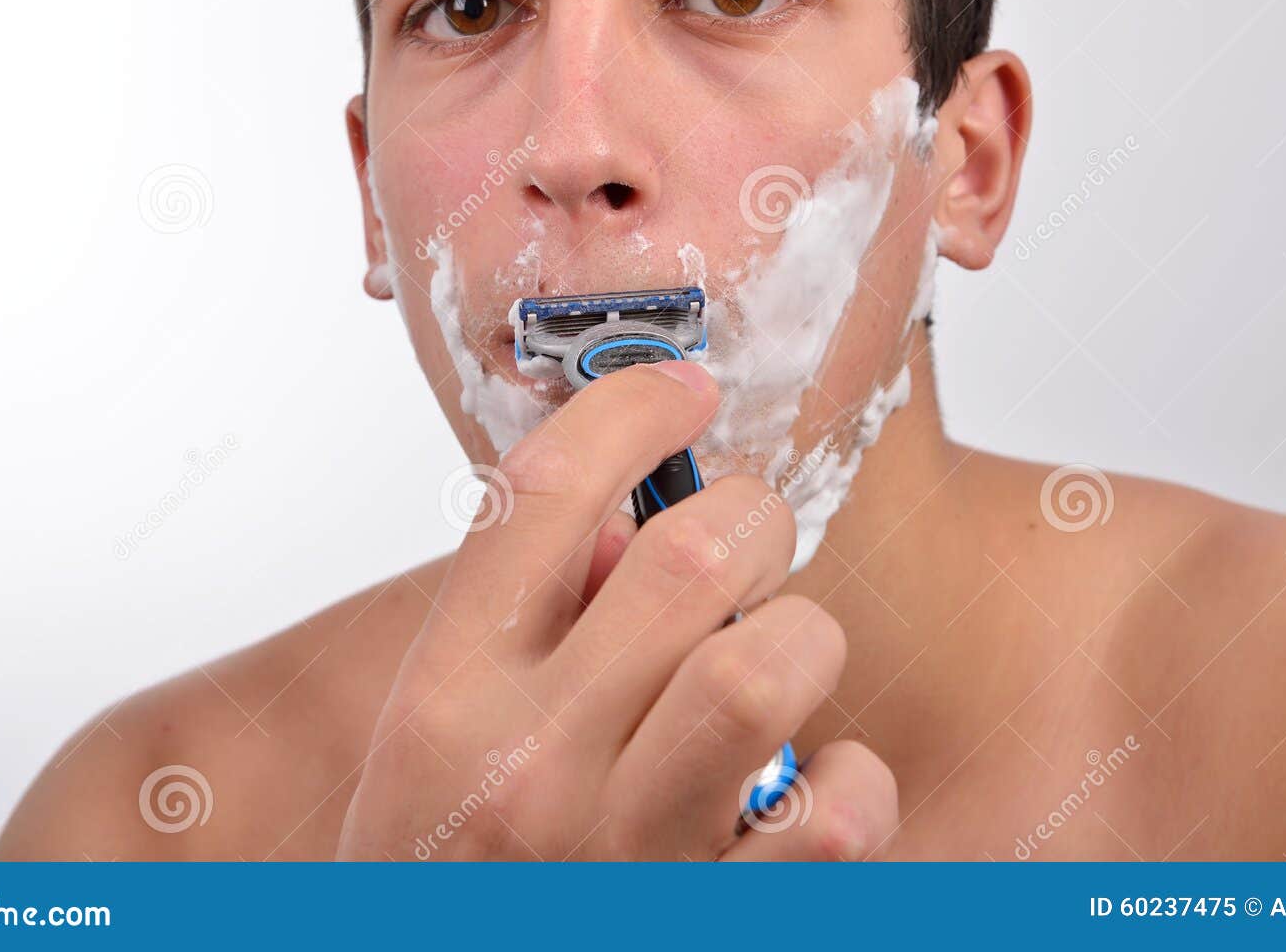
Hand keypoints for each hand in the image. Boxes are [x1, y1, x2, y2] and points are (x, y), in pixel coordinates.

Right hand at [337, 360, 897, 859]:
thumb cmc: (443, 878)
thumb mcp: (433, 745)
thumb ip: (518, 623)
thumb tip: (633, 529)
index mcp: (444, 698)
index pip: (540, 493)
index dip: (630, 409)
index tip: (681, 388)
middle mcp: (528, 767)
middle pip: (688, 555)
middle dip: (749, 516)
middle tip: (748, 539)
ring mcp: (626, 855)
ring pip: (770, 662)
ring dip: (802, 635)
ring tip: (781, 656)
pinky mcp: (716, 919)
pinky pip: (837, 811)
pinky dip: (852, 780)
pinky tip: (814, 786)